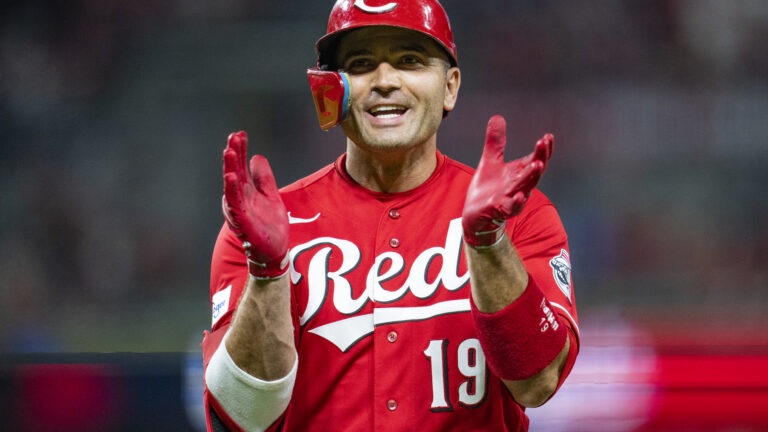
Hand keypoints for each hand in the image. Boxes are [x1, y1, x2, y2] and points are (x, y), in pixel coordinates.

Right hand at [222, 131, 289, 277]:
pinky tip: (231, 177)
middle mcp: (239, 198)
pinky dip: (231, 191)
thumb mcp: (270, 194)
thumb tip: (256, 156)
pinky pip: (235, 205)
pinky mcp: (242, 223)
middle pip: (234, 172)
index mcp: (245, 191)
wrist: (275, 250)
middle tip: (232, 137)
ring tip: (229, 152)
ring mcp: (239, 210)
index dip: (240, 150)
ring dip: (230, 168)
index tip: (240, 133)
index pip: (241, 166)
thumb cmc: (269, 224)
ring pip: (231, 186)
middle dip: (233, 155)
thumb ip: (263, 177)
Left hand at [462, 115, 553, 246]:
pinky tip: (521, 194)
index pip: (536, 159)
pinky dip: (518, 201)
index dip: (543, 149)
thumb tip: (498, 117)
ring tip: (537, 164)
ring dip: (532, 176)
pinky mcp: (501, 209)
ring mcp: (512, 198)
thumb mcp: (490, 161)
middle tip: (544, 142)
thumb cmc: (488, 189)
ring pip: (526, 187)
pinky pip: (513, 206)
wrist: (476, 214)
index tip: (547, 136)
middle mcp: (520, 185)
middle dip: (541, 156)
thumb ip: (495, 142)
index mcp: (519, 173)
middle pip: (535, 171)